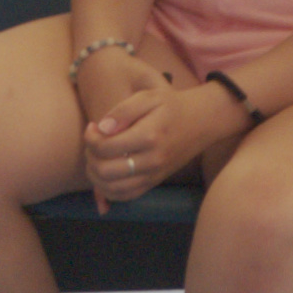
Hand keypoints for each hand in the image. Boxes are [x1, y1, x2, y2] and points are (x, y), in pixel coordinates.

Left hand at [83, 76, 220, 205]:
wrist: (202, 121)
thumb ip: (122, 111)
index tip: (93, 127)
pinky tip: (105, 172)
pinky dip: (108, 189)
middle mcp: (152, 160)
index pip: (105, 147)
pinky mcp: (155, 182)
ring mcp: (154, 174)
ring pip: (112, 188)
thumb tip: (101, 129)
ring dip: (95, 175)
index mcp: (148, 136)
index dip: (90, 138)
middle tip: (93, 142)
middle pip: (105, 171)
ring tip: (97, 157)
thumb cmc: (172, 106)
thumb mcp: (148, 96)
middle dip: (90, 156)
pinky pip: (125, 196)